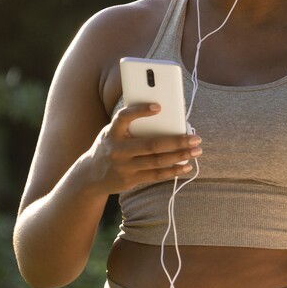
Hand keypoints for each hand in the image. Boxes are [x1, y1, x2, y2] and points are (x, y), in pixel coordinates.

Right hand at [79, 103, 201, 194]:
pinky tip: (186, 166)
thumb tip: (164, 117)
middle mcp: (117, 150)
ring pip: (157, 161)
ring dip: (180, 156)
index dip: (140, 111)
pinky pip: (155, 176)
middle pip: (151, 145)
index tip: (158, 107)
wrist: (90, 175)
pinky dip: (172, 171)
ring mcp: (124, 167)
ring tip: (196, 151)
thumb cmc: (109, 147)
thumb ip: (131, 126)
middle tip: (195, 138)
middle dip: (177, 141)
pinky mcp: (130, 180)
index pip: (124, 117)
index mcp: (112, 132)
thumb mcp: (113, 132)